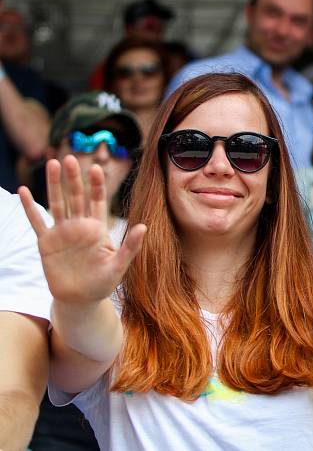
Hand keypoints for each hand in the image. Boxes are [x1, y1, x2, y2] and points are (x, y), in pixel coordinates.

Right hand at [18, 156, 145, 305]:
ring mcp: (62, 232)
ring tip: (52, 163)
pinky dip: (30, 207)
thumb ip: (130, 246)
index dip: (96, 185)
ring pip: (57, 203)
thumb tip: (143, 226)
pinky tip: (24, 191)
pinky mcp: (46, 243)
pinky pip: (37, 221)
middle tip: (69, 157)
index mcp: (98, 228)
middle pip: (76, 196)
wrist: (81, 299)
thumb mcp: (120, 265)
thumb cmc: (103, 282)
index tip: (96, 167)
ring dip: (54, 184)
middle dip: (73, 177)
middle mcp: (79, 226)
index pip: (97, 201)